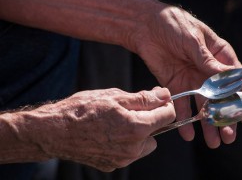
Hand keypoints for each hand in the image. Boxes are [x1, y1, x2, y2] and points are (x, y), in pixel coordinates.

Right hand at [22, 87, 174, 171]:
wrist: (54, 131)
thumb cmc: (81, 111)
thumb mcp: (114, 96)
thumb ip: (144, 98)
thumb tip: (164, 95)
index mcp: (137, 128)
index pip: (168, 116)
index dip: (164, 104)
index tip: (157, 99)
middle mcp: (133, 148)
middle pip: (157, 131)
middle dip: (150, 119)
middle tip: (130, 110)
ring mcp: (123, 159)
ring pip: (144, 144)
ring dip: (139, 133)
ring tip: (117, 122)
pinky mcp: (112, 165)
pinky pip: (129, 153)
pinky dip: (126, 143)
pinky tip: (108, 133)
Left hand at [131, 6, 241, 147]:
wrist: (146, 26)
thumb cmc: (174, 24)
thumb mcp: (193, 40)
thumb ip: (208, 61)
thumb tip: (228, 78)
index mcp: (218, 56)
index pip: (236, 80)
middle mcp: (207, 71)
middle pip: (221, 98)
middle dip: (225, 118)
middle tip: (228, 136)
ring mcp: (192, 80)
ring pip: (203, 106)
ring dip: (207, 124)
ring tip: (213, 142)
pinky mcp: (175, 85)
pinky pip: (181, 105)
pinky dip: (184, 119)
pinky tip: (187, 134)